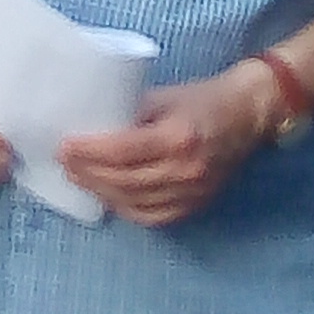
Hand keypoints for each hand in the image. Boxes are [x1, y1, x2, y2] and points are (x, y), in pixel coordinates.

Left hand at [59, 66, 271, 227]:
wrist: (249, 116)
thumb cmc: (203, 99)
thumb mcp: (163, 96)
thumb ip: (129, 112)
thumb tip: (89, 125)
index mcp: (177, 137)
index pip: (122, 151)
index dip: (89, 152)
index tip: (64, 146)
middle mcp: (186, 170)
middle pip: (124, 181)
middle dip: (88, 173)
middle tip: (64, 163)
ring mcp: (193, 192)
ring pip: (135, 203)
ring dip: (102, 193)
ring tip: (79, 178)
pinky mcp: (196, 205)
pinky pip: (154, 217)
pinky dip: (126, 209)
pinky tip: (108, 197)